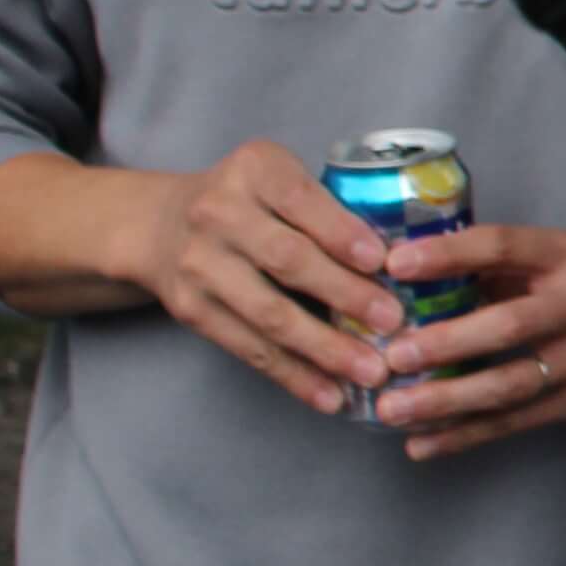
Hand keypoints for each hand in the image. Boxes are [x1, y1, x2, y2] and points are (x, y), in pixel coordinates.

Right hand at [122, 141, 409, 414]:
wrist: (160, 225)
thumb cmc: (250, 202)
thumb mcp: (281, 179)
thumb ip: (329, 207)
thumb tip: (406, 263)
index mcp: (253, 169)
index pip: (301, 198)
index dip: (340, 232)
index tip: (383, 261)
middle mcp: (218, 212)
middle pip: (288, 260)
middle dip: (345, 294)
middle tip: (394, 323)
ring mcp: (200, 264)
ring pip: (269, 314)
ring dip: (324, 349)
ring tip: (371, 372)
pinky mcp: (191, 310)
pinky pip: (249, 348)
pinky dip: (293, 376)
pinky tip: (330, 396)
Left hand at [372, 225, 565, 458]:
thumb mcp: (557, 259)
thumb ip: (498, 266)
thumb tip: (413, 277)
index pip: (503, 247)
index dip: (449, 254)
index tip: (395, 265)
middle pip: (509, 327)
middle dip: (447, 343)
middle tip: (394, 355)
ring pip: (508, 386)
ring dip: (446, 401)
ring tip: (392, 410)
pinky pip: (513, 423)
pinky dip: (464, 436)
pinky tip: (421, 445)